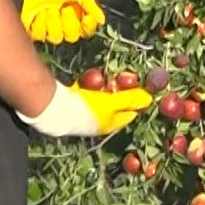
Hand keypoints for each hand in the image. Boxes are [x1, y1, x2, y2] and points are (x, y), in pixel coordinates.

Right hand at [18, 82, 152, 136]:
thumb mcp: (112, 104)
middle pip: (115, 104)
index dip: (136, 101)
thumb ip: (129, 100)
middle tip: (121, 79)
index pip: (129, 113)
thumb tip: (149, 99)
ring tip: (105, 79)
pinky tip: (90, 79)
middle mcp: (99, 122)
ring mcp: (87, 114)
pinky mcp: (75, 105)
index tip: (141, 87)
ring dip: (105, 88)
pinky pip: (88, 93)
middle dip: (119, 92)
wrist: (55, 109)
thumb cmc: (86, 110)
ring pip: (102, 98)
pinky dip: (91, 86)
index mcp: (111, 125)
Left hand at [21, 0, 104, 43]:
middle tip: (63, 8)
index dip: (87, 26)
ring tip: (46, 7)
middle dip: (68, 21)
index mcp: (75, 15)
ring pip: (56, 37)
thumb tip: (101, 20)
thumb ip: (89, 4)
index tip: (86, 18)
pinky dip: (39, 22)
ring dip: (52, 20)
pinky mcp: (34, 32)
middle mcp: (63, 25)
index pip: (87, 30)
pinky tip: (36, 12)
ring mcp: (48, 30)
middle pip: (72, 36)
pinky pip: (41, 35)